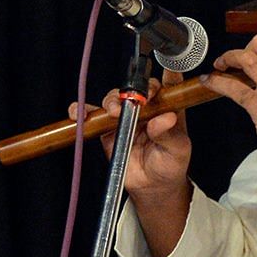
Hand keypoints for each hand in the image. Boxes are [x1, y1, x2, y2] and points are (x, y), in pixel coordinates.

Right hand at [74, 75, 189, 203]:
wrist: (151, 186)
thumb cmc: (170, 164)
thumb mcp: (177, 150)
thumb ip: (169, 134)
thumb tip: (166, 118)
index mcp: (168, 108)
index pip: (170, 86)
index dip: (169, 74)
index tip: (168, 70)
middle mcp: (147, 109)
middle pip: (138, 88)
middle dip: (134, 89)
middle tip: (134, 99)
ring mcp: (126, 117)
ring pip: (115, 98)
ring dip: (111, 101)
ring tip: (114, 111)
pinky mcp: (108, 128)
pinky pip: (93, 115)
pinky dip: (83, 111)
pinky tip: (80, 113)